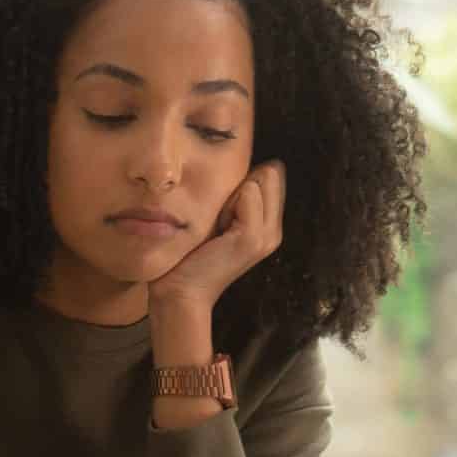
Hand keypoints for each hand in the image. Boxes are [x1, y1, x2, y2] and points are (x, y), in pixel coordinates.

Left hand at [148, 161, 285, 317]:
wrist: (182, 292)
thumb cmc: (192, 255)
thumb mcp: (220, 220)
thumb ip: (237, 197)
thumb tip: (248, 164)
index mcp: (269, 226)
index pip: (274, 174)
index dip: (246, 180)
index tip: (224, 210)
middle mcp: (274, 231)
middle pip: (271, 173)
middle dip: (242, 184)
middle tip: (220, 218)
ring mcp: (266, 236)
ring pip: (260, 179)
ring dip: (232, 194)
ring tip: (217, 225)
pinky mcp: (251, 238)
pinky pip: (248, 193)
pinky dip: (227, 203)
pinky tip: (216, 229)